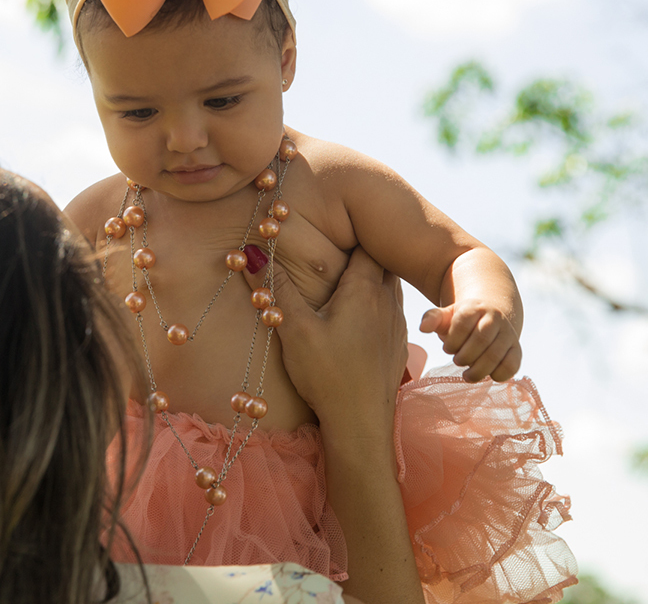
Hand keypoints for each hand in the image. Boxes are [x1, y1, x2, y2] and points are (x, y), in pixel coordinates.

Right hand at [245, 247, 407, 443]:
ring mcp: (395, 324)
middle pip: (382, 261)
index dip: (355, 230)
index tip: (337, 222)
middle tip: (340, 242)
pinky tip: (359, 312)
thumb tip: (251, 252)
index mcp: (364, 290)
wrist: (362, 424)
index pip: (367, 244)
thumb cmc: (328, 375)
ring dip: (372, 275)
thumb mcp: (294, 329)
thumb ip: (275, 289)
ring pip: (389, 284)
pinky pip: (390, 308)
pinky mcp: (396, 344)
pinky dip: (377, 299)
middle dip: (364, 249)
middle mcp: (387, 301)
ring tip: (348, 272)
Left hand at [419, 300, 521, 381]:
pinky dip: (498, 375)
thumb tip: (422, 328)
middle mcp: (495, 318)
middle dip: (465, 356)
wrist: (490, 317)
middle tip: (457, 361)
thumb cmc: (461, 321)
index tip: (447, 348)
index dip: (452, 341)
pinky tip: (488, 375)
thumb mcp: (445, 316)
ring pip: (496, 354)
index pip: (463, 323)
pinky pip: (512, 365)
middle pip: (481, 340)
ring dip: (478, 370)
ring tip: (467, 375)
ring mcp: (508, 334)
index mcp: (474, 308)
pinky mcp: (516, 349)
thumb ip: (432, 319)